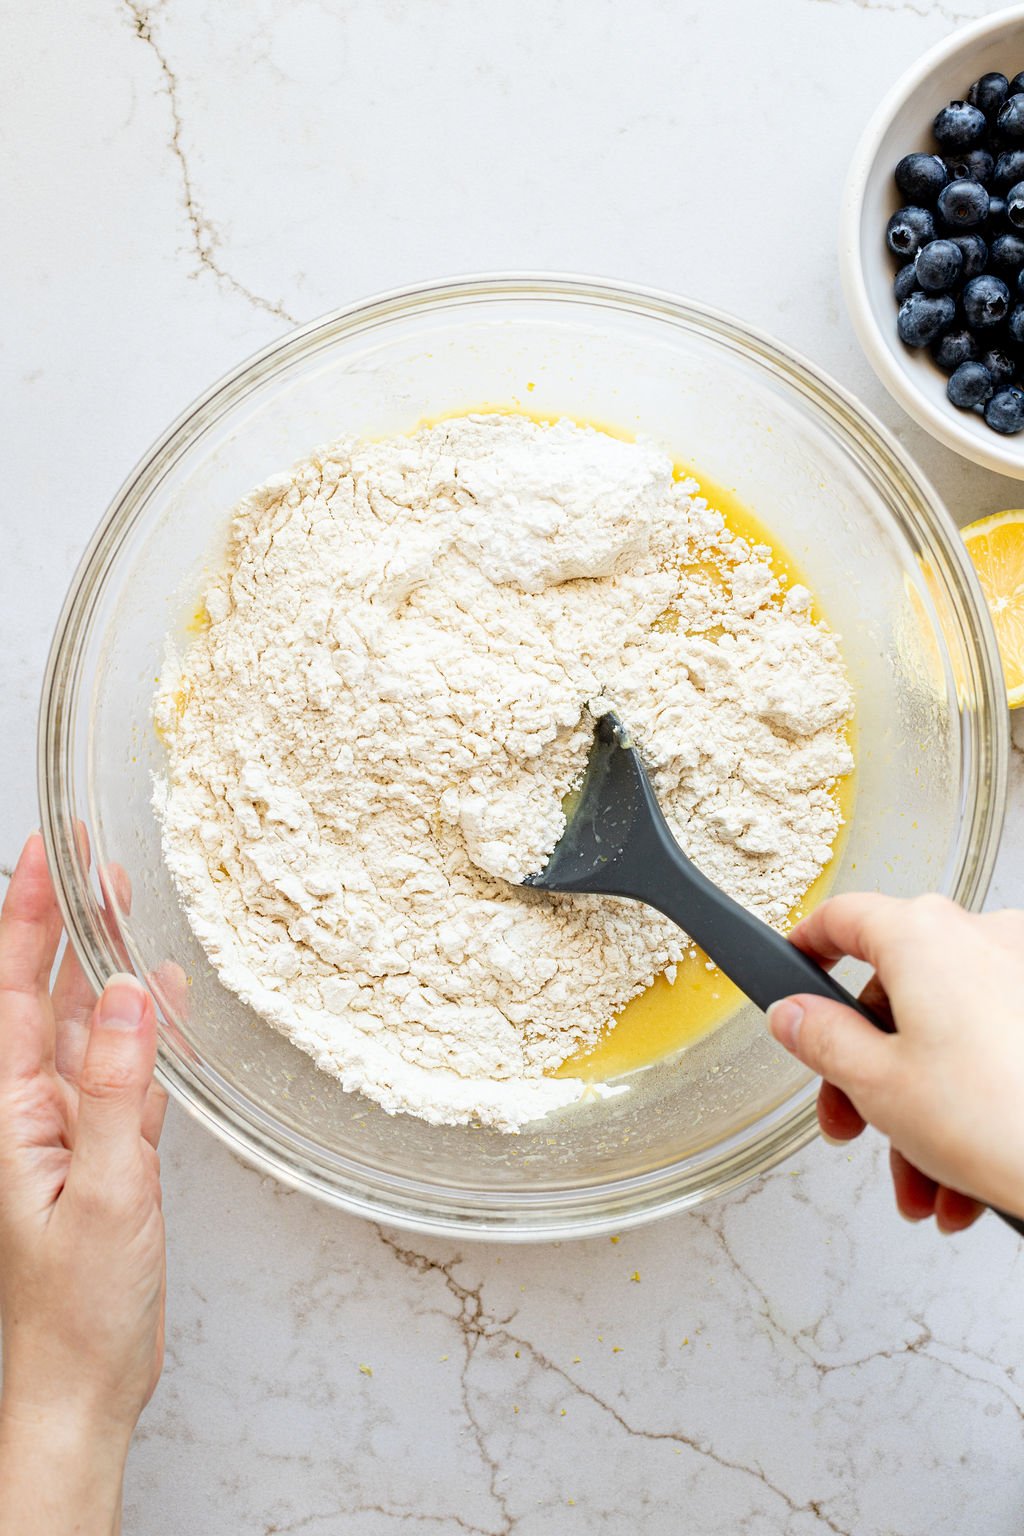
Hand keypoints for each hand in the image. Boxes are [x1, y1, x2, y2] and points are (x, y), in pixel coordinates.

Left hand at [0, 833, 167, 1534]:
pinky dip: (144, 1028)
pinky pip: (123, 1071)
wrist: (82, 1390)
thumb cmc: (75, 1315)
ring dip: (104, 963)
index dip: (26, 914)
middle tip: (89, 856)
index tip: (47, 851)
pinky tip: (162, 996)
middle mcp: (31, 1110)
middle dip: (64, 919)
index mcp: (9, 1113)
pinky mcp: (107, 1153)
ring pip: (84, 1024)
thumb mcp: (103, 1192)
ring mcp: (69, 1129)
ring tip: (125, 901)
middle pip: (41, 992)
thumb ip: (113, 1088)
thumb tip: (125, 992)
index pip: (9, 989)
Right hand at [767, 893, 1023, 1232]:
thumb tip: (793, 1015)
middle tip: (854, 1121)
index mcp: (923, 936)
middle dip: (868, 1071)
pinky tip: (961, 1176)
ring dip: (920, 1109)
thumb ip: (821, 1039)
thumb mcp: (876, 1083)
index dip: (808, 947)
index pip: (843, 917)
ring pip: (947, 1033)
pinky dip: (971, 1103)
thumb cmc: (1003, 1118)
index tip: (795, 970)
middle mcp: (981, 938)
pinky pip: (994, 1047)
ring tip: (922, 1179)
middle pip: (896, 991)